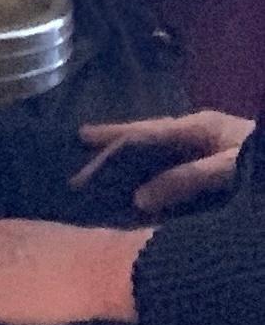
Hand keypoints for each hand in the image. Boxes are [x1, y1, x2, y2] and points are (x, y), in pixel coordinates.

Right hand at [72, 109, 254, 212]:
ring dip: (129, 167)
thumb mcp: (231, 169)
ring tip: (98, 176)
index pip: (145, 132)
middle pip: (147, 139)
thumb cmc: (264, 167)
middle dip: (113, 150)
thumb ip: (187, 179)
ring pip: (158, 157)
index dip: (112, 143)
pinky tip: (137, 197)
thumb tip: (138, 197)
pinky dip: (151, 183)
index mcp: (200, 127)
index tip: (80, 152)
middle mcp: (200, 137)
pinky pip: (173, 176)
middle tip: (77, 162)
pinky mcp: (215, 179)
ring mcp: (207, 156)